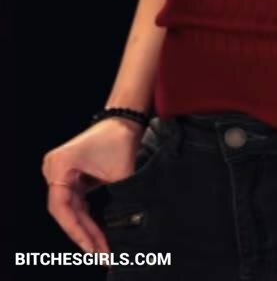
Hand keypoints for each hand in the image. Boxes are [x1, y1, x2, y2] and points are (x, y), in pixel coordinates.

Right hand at [42, 116, 145, 253]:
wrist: (124, 120)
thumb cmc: (120, 140)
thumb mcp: (120, 174)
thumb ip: (115, 202)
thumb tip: (118, 233)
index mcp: (60, 165)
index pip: (61, 207)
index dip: (77, 231)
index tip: (92, 248)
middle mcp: (54, 168)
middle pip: (65, 211)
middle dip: (84, 234)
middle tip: (101, 254)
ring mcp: (60, 172)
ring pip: (70, 210)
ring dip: (85, 229)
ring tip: (101, 249)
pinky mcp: (69, 176)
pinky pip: (74, 203)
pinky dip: (85, 218)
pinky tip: (96, 234)